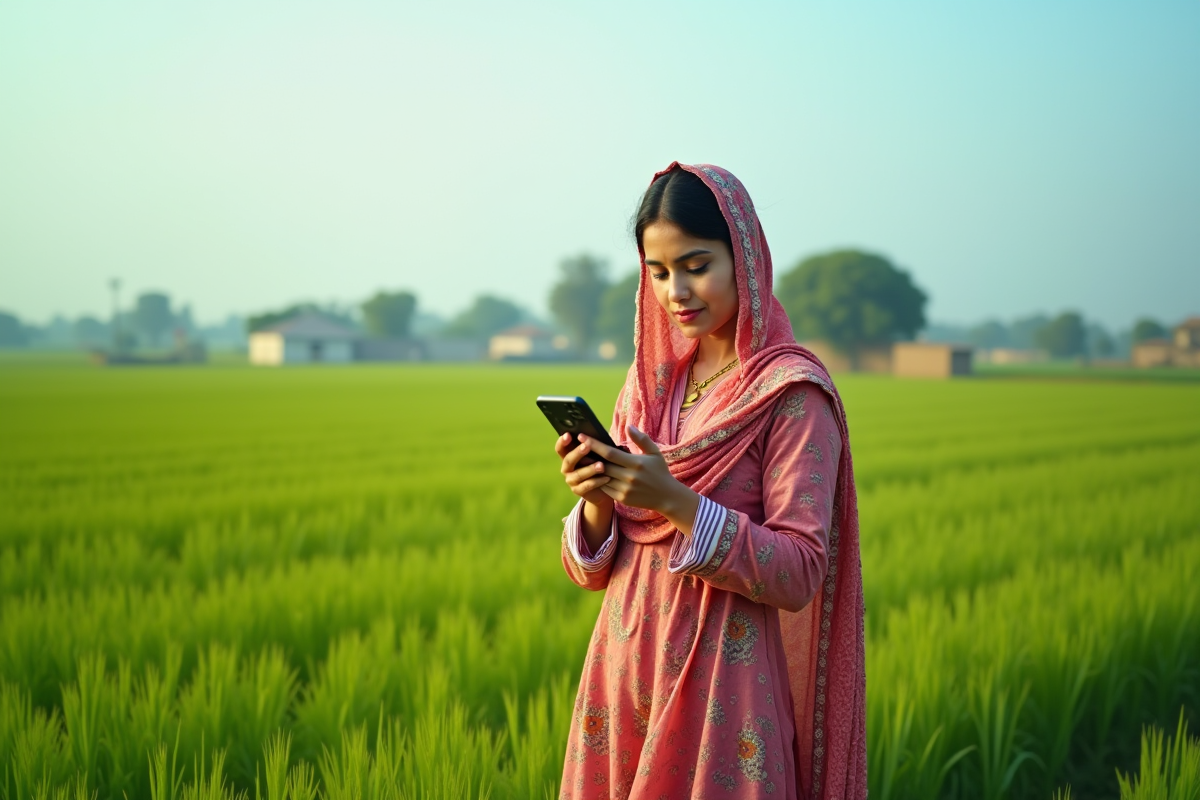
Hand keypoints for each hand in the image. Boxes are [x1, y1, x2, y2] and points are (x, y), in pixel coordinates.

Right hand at [555, 433, 613, 508]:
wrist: (603, 488)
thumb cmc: (599, 464)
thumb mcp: (596, 454)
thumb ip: (593, 447)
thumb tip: (596, 436)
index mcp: (568, 456)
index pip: (561, 448)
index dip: (562, 442)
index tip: (568, 434)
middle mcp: (567, 468)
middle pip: (568, 460)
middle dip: (577, 452)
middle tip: (586, 446)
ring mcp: (571, 480)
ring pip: (578, 474)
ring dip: (590, 469)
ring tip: (601, 465)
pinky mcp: (578, 491)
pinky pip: (587, 486)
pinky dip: (597, 481)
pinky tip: (607, 477)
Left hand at [583, 425, 697, 522]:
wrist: (667, 497)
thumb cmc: (660, 471)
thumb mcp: (654, 453)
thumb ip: (641, 439)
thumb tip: (628, 426)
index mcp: (636, 463)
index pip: (610, 453)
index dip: (594, 444)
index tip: (581, 436)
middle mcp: (629, 477)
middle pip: (602, 465)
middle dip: (587, 456)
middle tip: (575, 447)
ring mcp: (625, 489)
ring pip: (601, 478)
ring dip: (589, 469)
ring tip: (579, 459)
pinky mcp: (622, 499)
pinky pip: (605, 488)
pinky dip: (598, 480)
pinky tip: (591, 473)